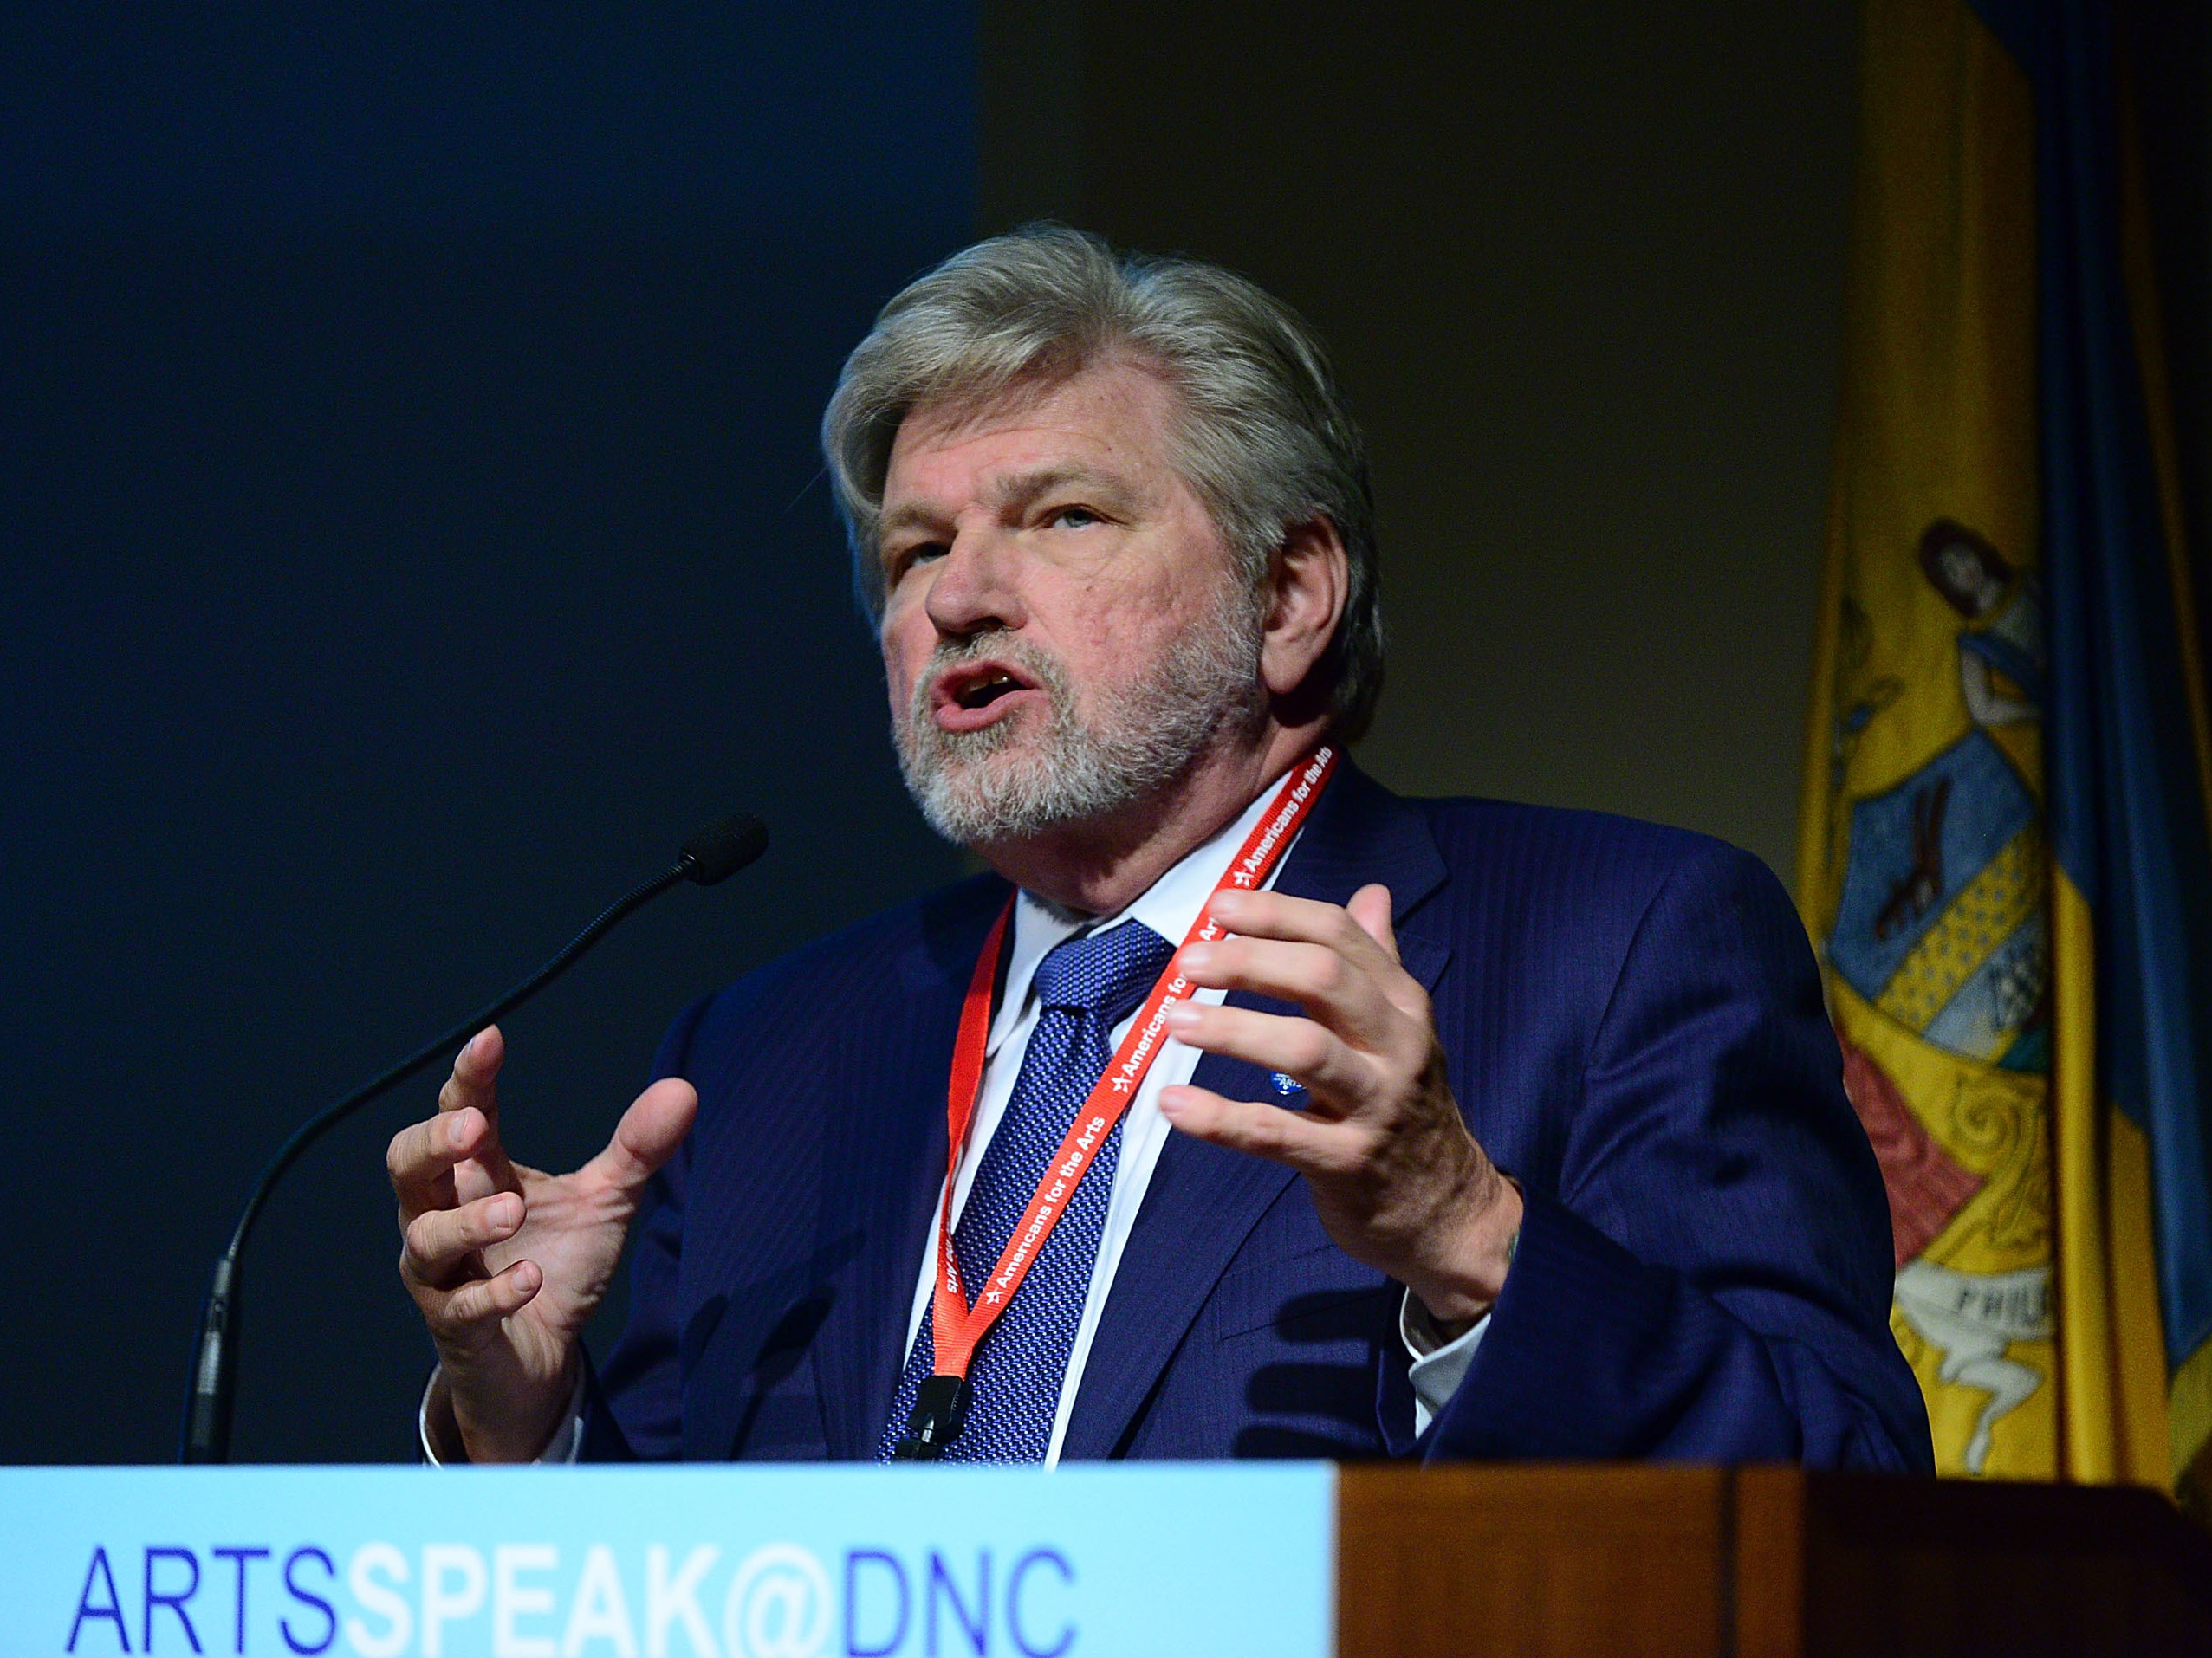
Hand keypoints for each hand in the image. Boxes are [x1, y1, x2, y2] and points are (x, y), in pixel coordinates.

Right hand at [387, 1025, 696, 1461]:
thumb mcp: (604, 1201)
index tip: (491, 1039)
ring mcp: (444, 1274)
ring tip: (514, 1211)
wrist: (541, 1359)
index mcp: (478, 1173)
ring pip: (424, 1239)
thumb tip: (683, 1089)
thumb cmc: (556, 1261)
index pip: (459, 1113)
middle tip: (475, 1127)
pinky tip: (531, 1278)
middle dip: (432, 1142)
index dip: (469, 1077)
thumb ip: (636, 1148)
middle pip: (406, 1168)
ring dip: (465, 1222)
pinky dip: (495, 1293)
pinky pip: (461, 1308)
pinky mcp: (458, 1326)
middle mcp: (445, 1214)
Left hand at [1158, 884, 1520, 1326]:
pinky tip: (1174, 1102)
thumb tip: (1370, 893)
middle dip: (1251, 962)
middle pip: (1324, 980)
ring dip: (1233, 1030)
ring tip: (1174, 1021)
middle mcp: (1396, 1046)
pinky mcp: (1347, 1163)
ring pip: (1305, 1050)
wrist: (1450, 1213)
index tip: (1220, 907)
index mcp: (1402, 1005)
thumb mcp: (1403, 1032)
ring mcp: (1375, 1105)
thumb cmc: (1407, 1110)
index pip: (1339, 936)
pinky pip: (1276, 1133)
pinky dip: (1220, 1117)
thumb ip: (1379, 962)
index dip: (1276, 914)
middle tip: (1189, 962)